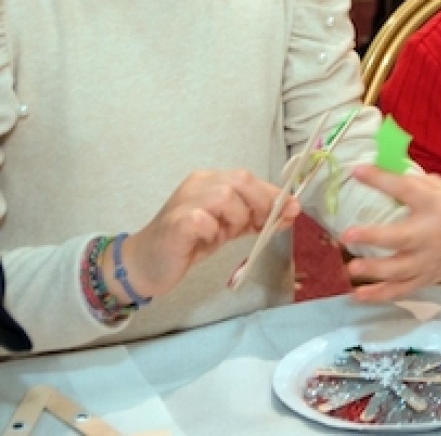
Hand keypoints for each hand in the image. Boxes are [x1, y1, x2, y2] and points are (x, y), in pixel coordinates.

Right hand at [124, 169, 293, 299]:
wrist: (147, 264)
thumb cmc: (190, 242)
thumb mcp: (229, 227)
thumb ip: (256, 218)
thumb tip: (291, 212)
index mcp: (211, 180)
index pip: (250, 178)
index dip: (273, 194)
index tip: (292, 210)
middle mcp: (197, 184)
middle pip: (241, 180)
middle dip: (260, 204)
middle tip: (257, 227)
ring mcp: (184, 200)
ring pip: (225, 196)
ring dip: (235, 218)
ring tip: (223, 235)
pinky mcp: (175, 222)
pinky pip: (202, 219)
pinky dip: (213, 230)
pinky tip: (207, 240)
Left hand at [340, 167, 440, 302]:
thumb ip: (415, 184)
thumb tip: (379, 175)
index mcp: (437, 205)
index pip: (407, 190)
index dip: (381, 180)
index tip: (357, 172)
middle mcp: (433, 234)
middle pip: (402, 238)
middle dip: (374, 238)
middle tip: (347, 236)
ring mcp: (428, 260)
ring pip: (400, 270)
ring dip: (374, 270)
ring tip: (351, 268)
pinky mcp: (424, 279)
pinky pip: (400, 290)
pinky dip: (379, 295)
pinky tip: (358, 294)